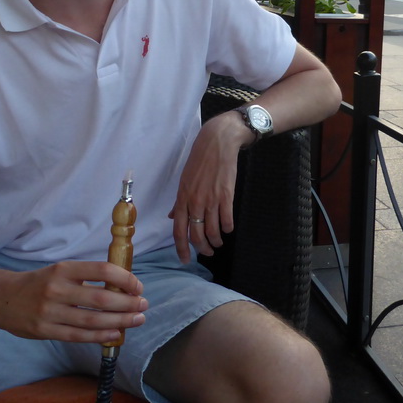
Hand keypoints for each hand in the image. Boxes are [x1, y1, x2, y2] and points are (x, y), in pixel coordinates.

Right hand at [0, 261, 146, 343]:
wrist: (0, 298)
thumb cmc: (38, 283)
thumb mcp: (60, 271)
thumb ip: (85, 277)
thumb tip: (121, 286)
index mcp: (64, 269)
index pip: (101, 270)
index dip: (124, 278)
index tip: (138, 286)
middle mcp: (57, 289)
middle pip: (101, 297)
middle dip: (127, 303)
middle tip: (144, 304)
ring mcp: (50, 312)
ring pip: (92, 320)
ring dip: (119, 321)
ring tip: (137, 319)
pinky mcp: (45, 331)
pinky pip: (78, 336)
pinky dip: (100, 336)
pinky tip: (115, 333)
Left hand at [169, 111, 243, 262]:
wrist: (217, 142)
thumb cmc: (200, 159)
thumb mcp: (184, 179)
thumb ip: (179, 201)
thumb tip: (174, 217)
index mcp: (182, 198)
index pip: (179, 231)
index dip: (181, 249)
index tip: (185, 260)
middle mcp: (195, 202)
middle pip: (196, 235)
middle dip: (202, 248)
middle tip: (207, 252)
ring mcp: (211, 199)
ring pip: (212, 230)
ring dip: (216, 241)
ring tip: (218, 242)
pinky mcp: (226, 195)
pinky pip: (226, 220)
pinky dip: (227, 228)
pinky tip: (228, 229)